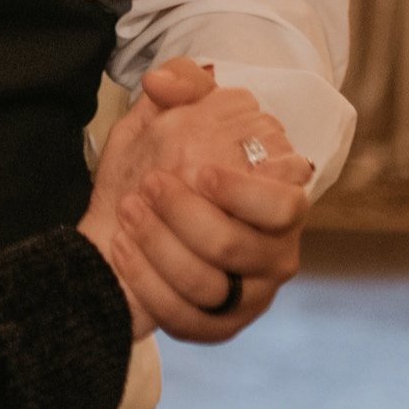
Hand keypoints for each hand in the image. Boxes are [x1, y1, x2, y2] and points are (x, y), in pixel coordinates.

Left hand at [79, 65, 311, 345]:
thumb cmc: (166, 160)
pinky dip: (148, 283)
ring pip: (208, 285)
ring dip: (159, 245)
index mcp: (280, 201)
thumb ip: (182, 83)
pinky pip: (188, 320)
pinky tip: (122, 247)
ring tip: (128, 210)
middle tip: (149, 184)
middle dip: (184, 215)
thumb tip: (164, 82)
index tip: (201, 172)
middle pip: (236, 247)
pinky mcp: (220, 326)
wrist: (133, 216)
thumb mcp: (170, 112)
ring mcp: (250, 294)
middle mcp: (275, 253)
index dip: (245, 193)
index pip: (286, 206)